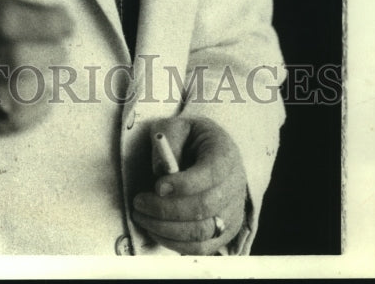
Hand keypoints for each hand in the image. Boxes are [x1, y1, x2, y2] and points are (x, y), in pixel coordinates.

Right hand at [0, 0, 73, 142]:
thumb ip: (22, 10)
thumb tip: (64, 18)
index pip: (5, 19)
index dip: (43, 22)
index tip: (67, 25)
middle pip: (14, 59)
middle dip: (49, 55)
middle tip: (60, 54)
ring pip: (14, 95)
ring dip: (45, 85)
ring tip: (54, 78)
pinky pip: (12, 122)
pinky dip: (39, 111)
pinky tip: (45, 100)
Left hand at [131, 116, 246, 254]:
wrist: (209, 152)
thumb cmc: (189, 138)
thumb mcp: (177, 126)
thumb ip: (168, 140)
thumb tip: (160, 171)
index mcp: (225, 154)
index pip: (210, 174)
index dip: (183, 184)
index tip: (157, 186)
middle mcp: (235, 185)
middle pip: (205, 207)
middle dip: (167, 209)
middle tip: (139, 202)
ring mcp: (232, 212)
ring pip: (202, 232)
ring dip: (167, 229)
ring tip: (141, 216)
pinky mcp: (225, 232)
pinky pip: (202, 247)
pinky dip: (176, 243)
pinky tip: (155, 229)